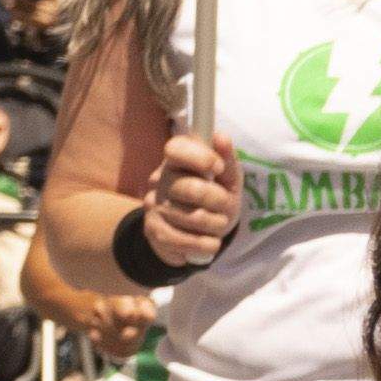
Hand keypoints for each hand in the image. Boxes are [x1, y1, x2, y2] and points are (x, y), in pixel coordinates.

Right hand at [140, 128, 246, 271]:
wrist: (198, 234)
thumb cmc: (215, 199)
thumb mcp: (228, 180)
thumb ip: (227, 160)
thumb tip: (221, 137)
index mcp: (178, 160)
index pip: (175, 148)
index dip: (200, 158)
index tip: (219, 168)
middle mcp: (160, 179)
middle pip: (188, 187)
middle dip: (217, 200)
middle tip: (225, 204)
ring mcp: (154, 205)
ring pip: (190, 217)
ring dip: (215, 224)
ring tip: (218, 224)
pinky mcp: (153, 231)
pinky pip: (182, 240)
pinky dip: (205, 244)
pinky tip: (211, 242)